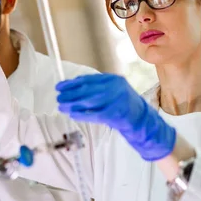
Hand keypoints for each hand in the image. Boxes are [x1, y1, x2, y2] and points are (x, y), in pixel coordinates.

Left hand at [56, 74, 175, 160]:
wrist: (143, 120)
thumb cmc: (123, 106)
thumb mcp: (113, 92)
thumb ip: (97, 88)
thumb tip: (72, 88)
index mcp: (114, 79)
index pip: (88, 79)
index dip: (72, 83)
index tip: (60, 86)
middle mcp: (116, 87)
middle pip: (87, 89)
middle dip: (70, 93)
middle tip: (58, 97)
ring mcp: (117, 100)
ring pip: (89, 101)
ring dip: (72, 103)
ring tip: (61, 106)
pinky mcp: (116, 114)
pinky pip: (94, 114)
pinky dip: (82, 114)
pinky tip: (72, 114)